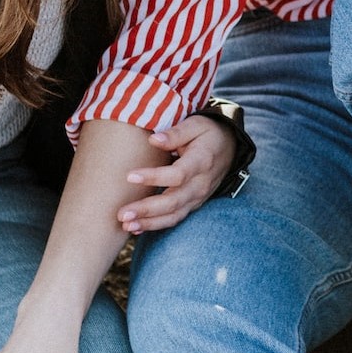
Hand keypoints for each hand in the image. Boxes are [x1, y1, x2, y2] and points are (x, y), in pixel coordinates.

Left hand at [117, 113, 234, 233]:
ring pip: (174, 215)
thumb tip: (153, 140)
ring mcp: (198, 197)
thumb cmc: (207, 133)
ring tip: (126, 225)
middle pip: (173, 201)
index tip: (130, 176)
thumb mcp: (195, 125)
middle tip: (122, 214)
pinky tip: (136, 227)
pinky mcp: (193, 204)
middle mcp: (201, 184)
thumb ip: (175, 133)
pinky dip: (156, 225)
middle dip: (147, 209)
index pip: (178, 174)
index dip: (154, 177)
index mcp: (201, 161)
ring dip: (149, 223)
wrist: (229, 147)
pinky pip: (175, 218)